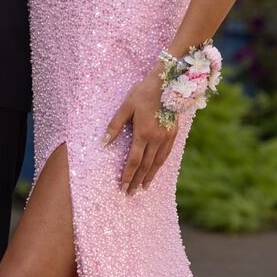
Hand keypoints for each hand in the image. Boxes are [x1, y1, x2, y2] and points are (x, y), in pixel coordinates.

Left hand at [102, 72, 178, 194]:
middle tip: (130, 193)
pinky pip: (166, 154)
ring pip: (158, 162)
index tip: (122, 186)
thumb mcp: (125, 106)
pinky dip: (160, 165)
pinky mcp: (173, 133)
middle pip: (145, 166)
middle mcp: (156, 139)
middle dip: (137, 180)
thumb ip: (115, 126)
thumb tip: (103, 143)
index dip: (127, 175)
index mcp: (142, 133)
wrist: (168, 82)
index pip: (133, 161)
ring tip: (144, 187)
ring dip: (150, 176)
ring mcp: (166, 137)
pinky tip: (157, 169)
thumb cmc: (143, 92)